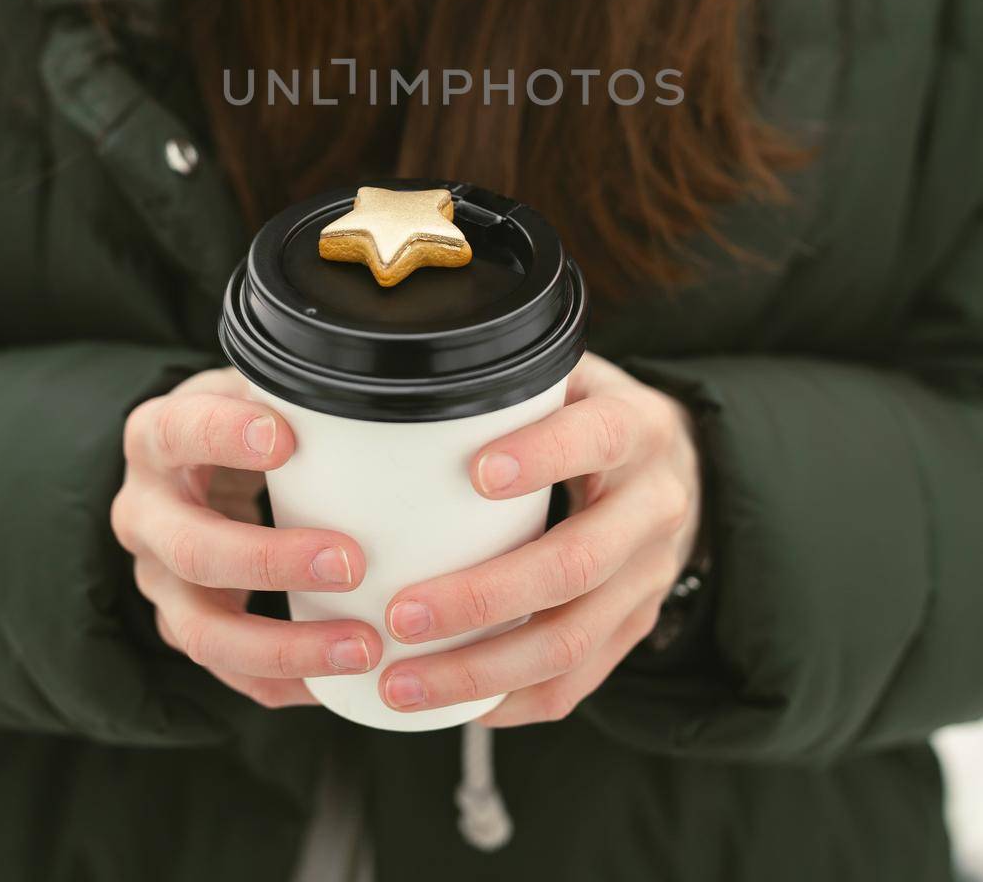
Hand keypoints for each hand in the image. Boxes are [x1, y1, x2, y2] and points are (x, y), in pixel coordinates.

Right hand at [109, 365, 382, 708]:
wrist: (191, 464)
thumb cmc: (238, 418)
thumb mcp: (249, 387)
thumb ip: (287, 386)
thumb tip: (358, 384)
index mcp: (154, 439)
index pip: (177, 434)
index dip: (225, 436)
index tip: (285, 439)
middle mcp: (143, 514)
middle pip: (194, 549)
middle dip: (273, 562)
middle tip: (351, 562)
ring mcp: (157, 580)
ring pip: (205, 632)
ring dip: (286, 646)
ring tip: (363, 648)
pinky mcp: (184, 624)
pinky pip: (230, 672)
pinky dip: (285, 682)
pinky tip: (342, 683)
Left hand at [378, 350, 703, 726]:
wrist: (680, 464)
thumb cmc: (591, 412)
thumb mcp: (574, 375)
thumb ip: (513, 378)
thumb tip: (413, 375)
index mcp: (639, 427)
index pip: (598, 438)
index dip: (545, 454)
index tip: (477, 472)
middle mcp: (655, 505)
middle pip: (576, 564)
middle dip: (484, 597)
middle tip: (401, 614)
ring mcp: (650, 576)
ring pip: (572, 640)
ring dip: (482, 670)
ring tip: (402, 683)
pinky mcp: (637, 626)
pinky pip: (578, 681)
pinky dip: (513, 701)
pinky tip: (452, 706)